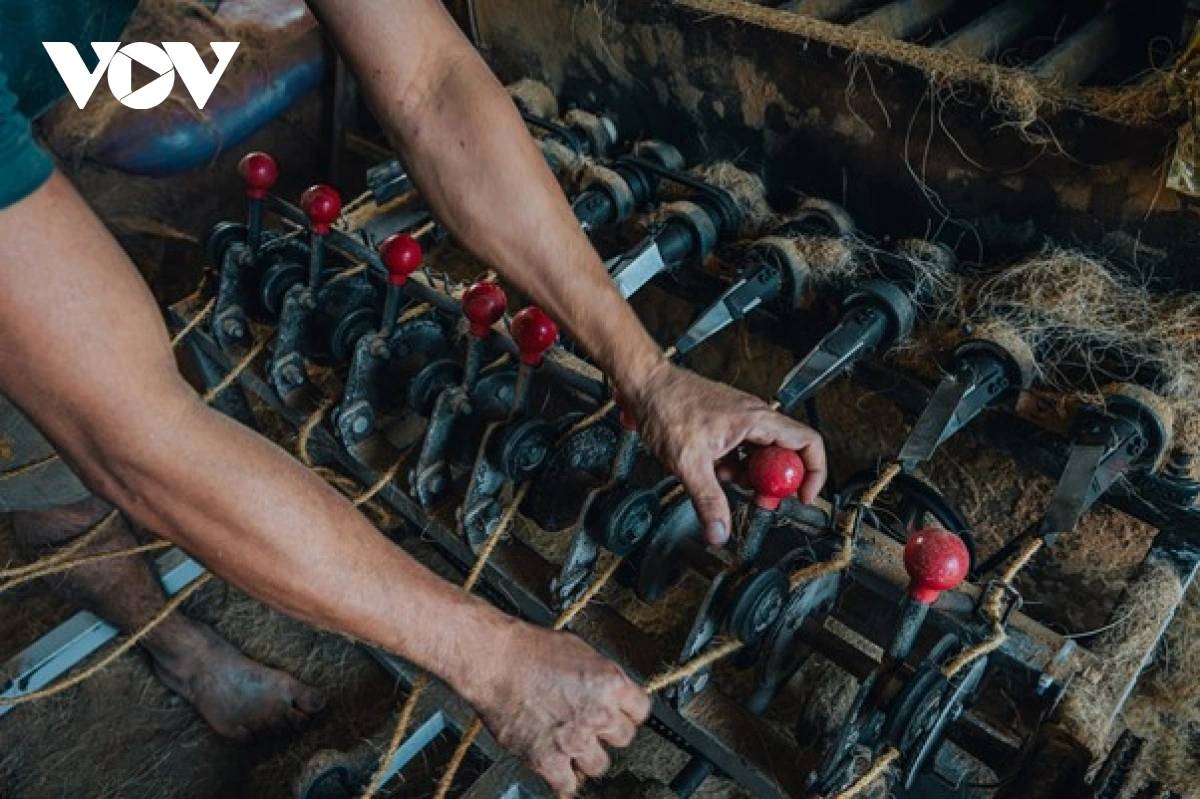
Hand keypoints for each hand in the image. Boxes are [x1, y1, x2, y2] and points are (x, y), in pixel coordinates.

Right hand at [471, 623, 648, 795]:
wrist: (494, 660)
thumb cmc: (530, 649)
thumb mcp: (580, 650)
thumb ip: (601, 677)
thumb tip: (609, 691)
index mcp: (611, 684)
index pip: (641, 710)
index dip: (626, 710)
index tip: (618, 712)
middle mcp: (599, 714)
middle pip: (623, 738)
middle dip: (606, 732)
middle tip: (589, 724)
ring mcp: (575, 740)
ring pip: (599, 765)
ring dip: (586, 756)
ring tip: (569, 742)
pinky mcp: (548, 760)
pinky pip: (568, 785)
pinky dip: (561, 778)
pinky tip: (555, 765)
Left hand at [629, 362, 826, 545]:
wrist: (644, 385)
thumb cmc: (666, 406)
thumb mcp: (689, 462)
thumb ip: (708, 500)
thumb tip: (719, 531)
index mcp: (757, 419)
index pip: (808, 443)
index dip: (814, 473)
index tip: (803, 497)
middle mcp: (754, 417)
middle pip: (786, 454)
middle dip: (776, 482)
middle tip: (761, 501)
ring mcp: (739, 420)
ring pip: (760, 455)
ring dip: (749, 476)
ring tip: (724, 482)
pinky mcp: (724, 425)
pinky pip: (741, 452)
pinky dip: (732, 467)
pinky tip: (711, 471)